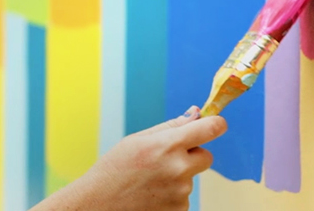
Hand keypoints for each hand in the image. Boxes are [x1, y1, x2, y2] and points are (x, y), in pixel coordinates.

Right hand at [40, 106, 226, 210]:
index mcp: (168, 145)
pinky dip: (171, 195)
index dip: (216, 124)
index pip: (210, 129)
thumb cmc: (114, 171)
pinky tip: (151, 195)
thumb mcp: (137, 141)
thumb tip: (196, 113)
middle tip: (166, 160)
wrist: (96, 206)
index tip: (216, 124)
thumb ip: (170, 127)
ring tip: (149, 182)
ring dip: (177, 178)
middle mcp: (178, 169)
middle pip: (206, 157)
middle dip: (192, 156)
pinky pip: (183, 197)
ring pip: (191, 178)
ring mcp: (180, 192)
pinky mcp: (179, 210)